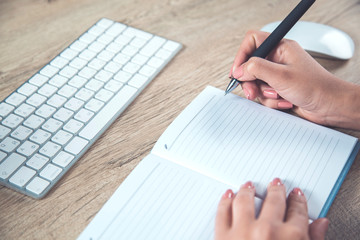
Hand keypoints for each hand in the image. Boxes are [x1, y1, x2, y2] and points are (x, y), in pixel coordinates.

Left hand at [215, 178, 328, 239]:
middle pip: (273, 202)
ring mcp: (243, 232)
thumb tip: (321, 224)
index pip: (297, 211)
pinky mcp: (222, 237)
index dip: (297, 201)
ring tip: (249, 184)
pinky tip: (228, 194)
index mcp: (292, 237)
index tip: (295, 195)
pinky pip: (222, 212)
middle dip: (276, 190)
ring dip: (248, 190)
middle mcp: (267, 230)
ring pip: (245, 201)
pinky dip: (225, 201)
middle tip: (276, 182)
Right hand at [229, 30, 359, 129]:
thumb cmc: (315, 87)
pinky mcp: (278, 89)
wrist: (330, 106)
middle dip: (251, 81)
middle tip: (253, 91)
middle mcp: (278, 59)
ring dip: (264, 93)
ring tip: (278, 95)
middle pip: (250, 66)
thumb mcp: (281, 76)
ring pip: (256, 83)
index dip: (242, 56)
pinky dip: (271, 101)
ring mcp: (278, 75)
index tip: (237, 72)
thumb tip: (239, 70)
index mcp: (280, 48)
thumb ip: (256, 69)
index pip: (252, 42)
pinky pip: (264, 94)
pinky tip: (284, 101)